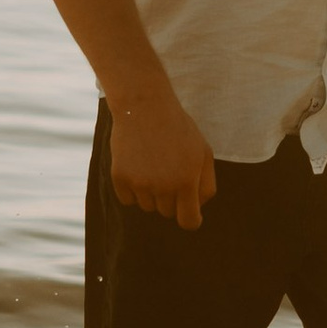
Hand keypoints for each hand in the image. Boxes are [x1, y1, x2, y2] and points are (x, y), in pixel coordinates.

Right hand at [107, 89, 215, 230]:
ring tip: (152, 165)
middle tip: (168, 171)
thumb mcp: (203, 152)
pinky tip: (136, 166)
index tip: (189, 214)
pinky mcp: (120, 178)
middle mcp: (164, 187)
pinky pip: (127, 200)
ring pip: (147, 206)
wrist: (144, 106)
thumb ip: (206, 183)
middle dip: (170, 198)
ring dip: (151, 193)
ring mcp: (140, 184)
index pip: (189, 221)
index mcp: (187, 181)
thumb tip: (198, 209)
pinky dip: (132, 189)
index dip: (191, 220)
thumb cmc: (179, 129)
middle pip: (167, 213)